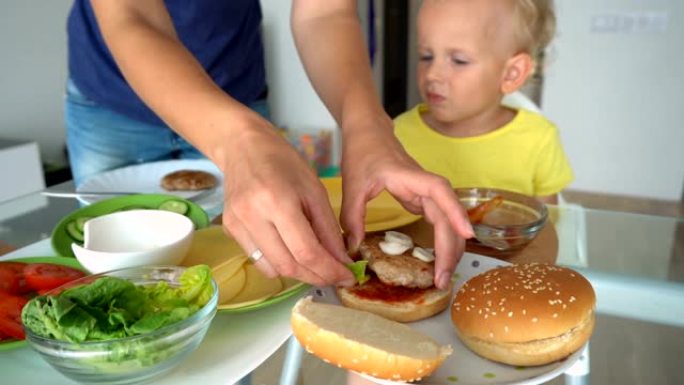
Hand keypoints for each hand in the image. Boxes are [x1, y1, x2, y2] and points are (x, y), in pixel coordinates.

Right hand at [220, 117, 354, 287]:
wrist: (243, 146)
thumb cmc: (284, 162)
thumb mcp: (315, 190)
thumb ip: (328, 228)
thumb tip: (341, 261)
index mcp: (278, 201)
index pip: (306, 252)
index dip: (330, 270)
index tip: (348, 277)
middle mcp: (252, 216)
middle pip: (289, 266)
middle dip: (317, 276)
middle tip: (336, 275)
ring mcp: (236, 225)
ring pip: (273, 269)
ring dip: (299, 274)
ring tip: (316, 264)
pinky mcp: (229, 230)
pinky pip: (259, 260)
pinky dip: (280, 264)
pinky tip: (292, 252)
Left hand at [339, 117, 473, 289]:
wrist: (368, 131)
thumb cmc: (363, 151)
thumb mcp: (352, 184)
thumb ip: (352, 217)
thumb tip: (352, 250)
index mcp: (410, 176)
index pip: (439, 191)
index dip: (455, 212)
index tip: (467, 234)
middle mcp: (424, 184)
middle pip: (448, 215)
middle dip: (451, 248)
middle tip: (441, 280)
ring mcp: (425, 192)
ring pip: (448, 220)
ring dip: (450, 248)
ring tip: (442, 276)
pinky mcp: (422, 198)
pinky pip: (439, 220)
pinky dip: (442, 240)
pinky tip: (439, 259)